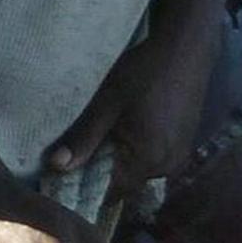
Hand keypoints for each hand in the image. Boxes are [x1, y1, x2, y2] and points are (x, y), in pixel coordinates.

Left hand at [47, 34, 212, 196]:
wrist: (185, 50)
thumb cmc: (143, 73)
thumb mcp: (107, 104)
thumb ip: (84, 139)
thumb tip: (57, 167)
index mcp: (149, 160)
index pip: (112, 192)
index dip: (87, 185)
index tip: (64, 174)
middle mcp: (168, 166)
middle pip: (126, 182)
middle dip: (103, 172)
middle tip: (79, 150)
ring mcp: (180, 156)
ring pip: (140, 170)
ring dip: (120, 160)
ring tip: (101, 136)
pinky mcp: (184, 144)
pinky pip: (154, 159)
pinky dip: (136, 151)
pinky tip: (124, 129)